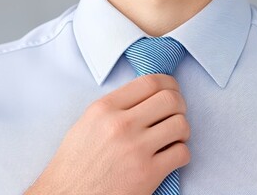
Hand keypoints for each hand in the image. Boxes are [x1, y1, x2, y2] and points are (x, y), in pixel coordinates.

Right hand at [25, 74, 190, 194]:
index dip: (168, 84)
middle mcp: (120, 125)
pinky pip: (182, 153)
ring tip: (173, 138)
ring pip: (180, 124)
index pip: (149, 82)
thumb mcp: (86, 125)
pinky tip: (170, 157)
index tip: (172, 91)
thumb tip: (144, 98)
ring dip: (182, 131)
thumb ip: (114, 108)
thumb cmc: (74, 166)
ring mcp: (136, 149)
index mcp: (104, 109)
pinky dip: (181, 154)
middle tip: (176, 114)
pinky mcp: (148, 174)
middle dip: (180, 106)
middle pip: (170, 99)